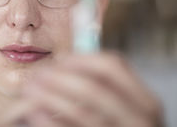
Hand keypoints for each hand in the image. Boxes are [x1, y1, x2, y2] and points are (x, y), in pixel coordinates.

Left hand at [0, 52, 163, 126]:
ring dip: (49, 97)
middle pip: (92, 88)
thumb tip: (65, 56)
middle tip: (38, 73)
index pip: (113, 67)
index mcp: (146, 102)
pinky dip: (48, 120)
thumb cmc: (119, 124)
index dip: (83, 59)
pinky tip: (35, 112)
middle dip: (59, 78)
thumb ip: (105, 84)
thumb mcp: (124, 106)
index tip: (60, 58)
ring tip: (30, 89)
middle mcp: (138, 120)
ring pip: (79, 111)